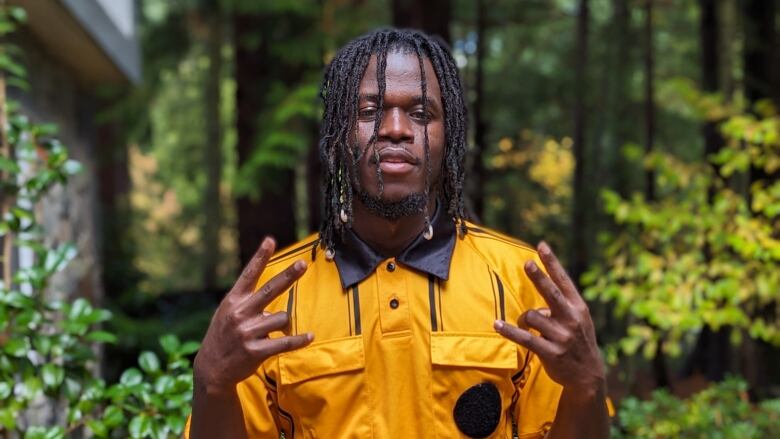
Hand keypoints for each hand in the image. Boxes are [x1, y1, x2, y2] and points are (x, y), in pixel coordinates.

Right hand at [193, 237, 313, 396]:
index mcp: (233, 301)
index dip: (260, 257)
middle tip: (303, 264)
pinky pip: (284, 342)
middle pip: (270, 289)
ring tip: (270, 332)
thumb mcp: (227, 312)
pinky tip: (309, 336)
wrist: (211, 368)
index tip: (270, 240)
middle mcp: (240, 313)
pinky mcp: (256, 351)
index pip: (249, 274)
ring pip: (282, 318)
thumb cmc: (224, 335)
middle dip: (288, 275)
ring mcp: (248, 332)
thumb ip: (247, 299)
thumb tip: (273, 289)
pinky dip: (299, 340)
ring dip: (283, 324)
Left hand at [494, 242, 604, 397]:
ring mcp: (561, 336)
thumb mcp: (578, 321)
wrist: (589, 376)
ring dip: (524, 319)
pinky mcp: (550, 352)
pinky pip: (525, 338)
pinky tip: (497, 325)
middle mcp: (571, 319)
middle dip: (539, 277)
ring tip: (527, 325)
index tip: (541, 245)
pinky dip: (509, 331)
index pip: (563, 280)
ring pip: (533, 316)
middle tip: (527, 263)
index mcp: (578, 308)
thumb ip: (561, 306)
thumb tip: (537, 303)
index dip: (552, 263)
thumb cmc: (578, 342)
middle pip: (551, 293)